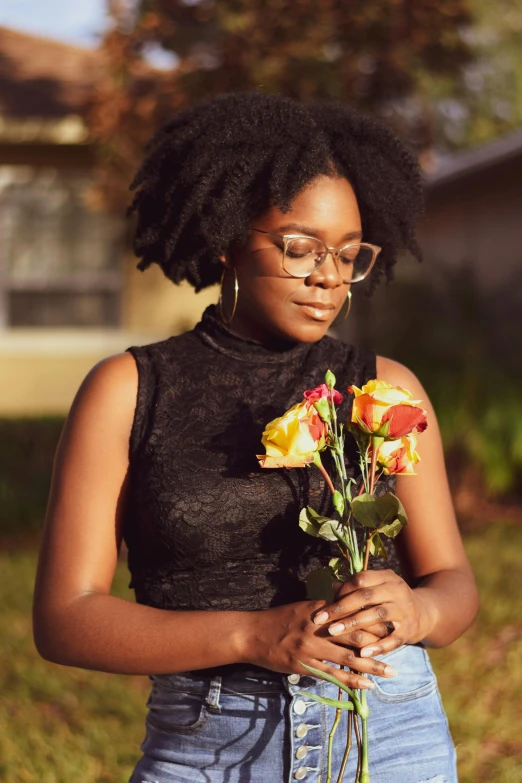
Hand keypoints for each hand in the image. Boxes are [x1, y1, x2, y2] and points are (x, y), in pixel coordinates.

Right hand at [240, 600, 398, 690]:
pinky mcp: (304, 665)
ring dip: (371, 667)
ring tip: (390, 673)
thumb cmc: (277, 619)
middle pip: (355, 637)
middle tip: (401, 649)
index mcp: (319, 610)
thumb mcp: (301, 608)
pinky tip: (366, 686)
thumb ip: (323, 610)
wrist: (251, 634)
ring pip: (348, 659)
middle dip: (380, 644)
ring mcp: (311, 648)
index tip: (392, 626)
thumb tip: (343, 608)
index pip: (352, 615)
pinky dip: (351, 681)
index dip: (373, 622)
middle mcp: (318, 628)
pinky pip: (332, 675)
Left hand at [311, 570, 434, 657]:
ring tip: (333, 631)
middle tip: (320, 619)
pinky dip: (377, 646)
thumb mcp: (378, 589)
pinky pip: (393, 639)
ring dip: (353, 623)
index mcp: (387, 577)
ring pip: (377, 614)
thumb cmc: (392, 600)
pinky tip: (361, 652)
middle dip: (341, 607)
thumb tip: (333, 586)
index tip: (325, 603)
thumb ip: (357, 589)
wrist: (426, 613)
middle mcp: (397, 590)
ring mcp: (405, 609)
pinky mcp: (410, 630)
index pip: (361, 580)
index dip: (342, 591)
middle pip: (366, 596)